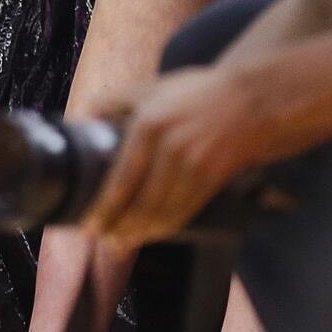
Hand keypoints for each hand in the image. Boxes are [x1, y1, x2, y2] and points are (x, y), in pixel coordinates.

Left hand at [78, 64, 260, 247]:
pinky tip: (153, 233)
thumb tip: (84, 117)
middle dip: (121, 227)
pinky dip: (167, 226)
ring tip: (122, 243)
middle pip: (142, 202)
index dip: (105, 207)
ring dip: (142, 233)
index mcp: (149, 126)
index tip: (90, 223)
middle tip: (104, 241)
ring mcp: (195, 166)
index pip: (122, 178)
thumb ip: (113, 100)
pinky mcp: (213, 178)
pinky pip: (186, 210)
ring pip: (164, 211)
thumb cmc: (191, 93)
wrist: (247, 100)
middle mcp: (171, 149)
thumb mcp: (149, 88)